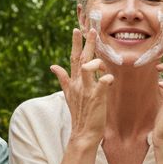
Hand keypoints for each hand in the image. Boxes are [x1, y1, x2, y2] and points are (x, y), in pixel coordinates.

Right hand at [51, 28, 113, 147]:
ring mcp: (87, 91)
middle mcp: (79, 84)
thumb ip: (62, 78)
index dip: (75, 44)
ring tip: (100, 55)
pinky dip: (105, 80)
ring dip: (94, 60)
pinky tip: (109, 77)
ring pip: (88, 70)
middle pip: (81, 60)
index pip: (74, 58)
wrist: (83, 133)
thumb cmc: (80, 113)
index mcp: (74, 82)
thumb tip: (53, 66)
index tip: (76, 29)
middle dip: (86, 44)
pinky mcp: (97, 99)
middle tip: (92, 30)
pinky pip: (101, 86)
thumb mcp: (68, 94)